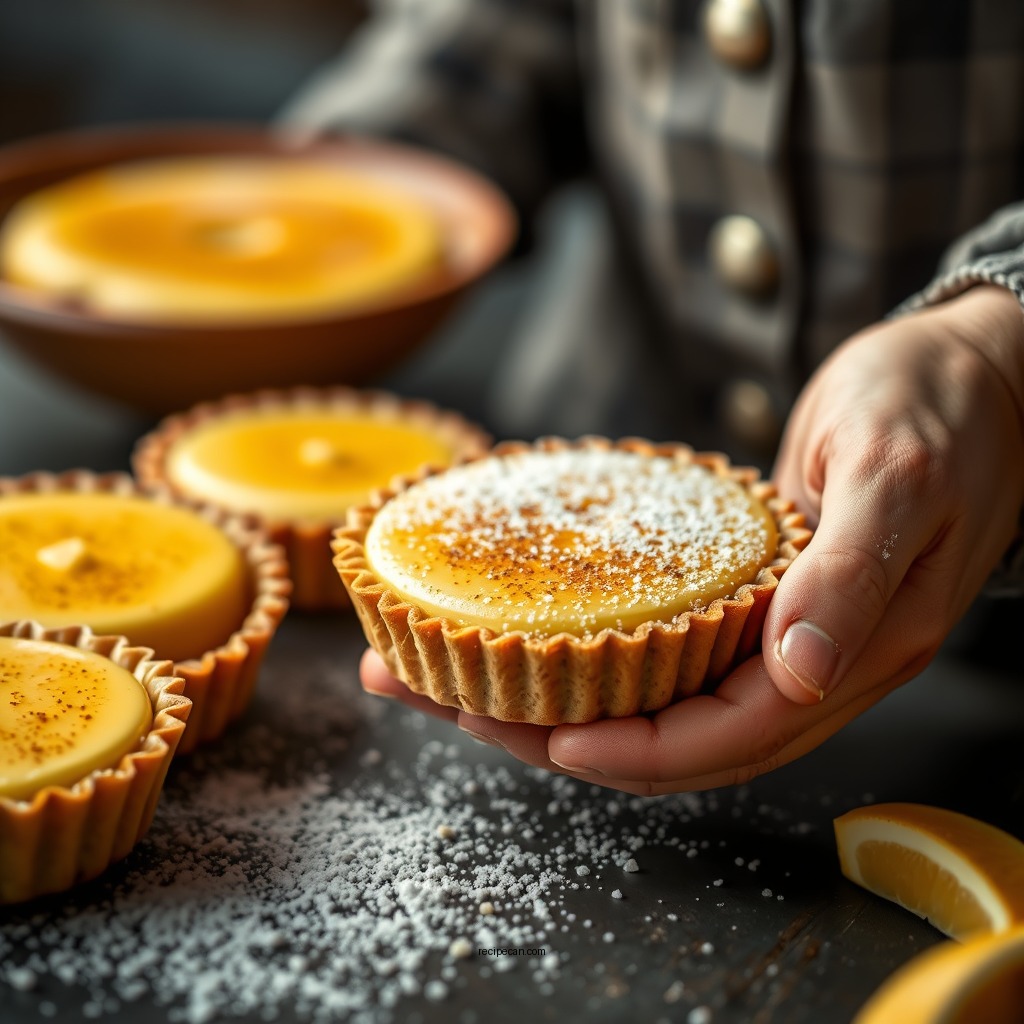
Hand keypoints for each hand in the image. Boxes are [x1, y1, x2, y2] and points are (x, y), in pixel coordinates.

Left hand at [361, 286, 1023, 792]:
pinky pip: (671, 647)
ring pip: (667, 700)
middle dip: (570, 736)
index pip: (738, 733)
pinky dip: (600, 649)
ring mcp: (784, 630)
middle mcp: (817, 657)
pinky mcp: (753, 596)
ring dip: (567, 699)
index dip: (644, 751)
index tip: (552, 741)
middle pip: (684, 736)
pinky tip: (538, 632)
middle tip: (460, 705)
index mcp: (860, 647)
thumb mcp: (898, 473)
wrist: (969, 371)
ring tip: (462, 675)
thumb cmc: (938, 407)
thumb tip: (797, 674)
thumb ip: (850, 576)